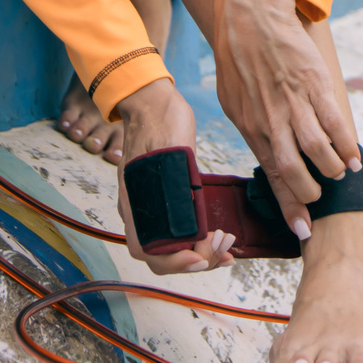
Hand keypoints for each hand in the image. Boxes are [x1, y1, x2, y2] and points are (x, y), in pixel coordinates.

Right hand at [108, 77, 234, 274]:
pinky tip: (219, 237)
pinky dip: (198, 241)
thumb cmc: (161, 118)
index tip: (201, 256)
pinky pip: (177, 232)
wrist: (151, 100)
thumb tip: (191, 218)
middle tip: (225, 250)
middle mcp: (138, 210)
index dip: (175, 262)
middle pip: (162, 257)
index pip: (148, 251)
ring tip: (227, 245)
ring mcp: (149, 206)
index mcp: (134, 201)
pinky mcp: (162, 201)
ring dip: (201, 253)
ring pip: (171, 248)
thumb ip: (178, 181)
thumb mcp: (174, 148)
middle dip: (196, 260)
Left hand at [210, 0, 361, 239]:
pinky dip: (346, 145)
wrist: (252, 14)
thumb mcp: (234, 99)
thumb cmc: (240, 57)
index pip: (271, 176)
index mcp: (250, 126)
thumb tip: (268, 153)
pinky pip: (334, 123)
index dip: (288, 207)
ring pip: (317, 151)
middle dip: (309, 195)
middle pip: (293, 171)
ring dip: (330, 169)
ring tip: (337, 174)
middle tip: (320, 202)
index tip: (302, 230)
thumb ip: (253, 127)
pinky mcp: (315, 84)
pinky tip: (352, 157)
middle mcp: (271, 120)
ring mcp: (294, 103)